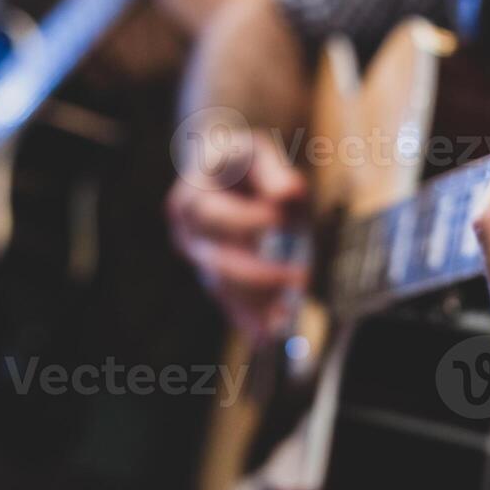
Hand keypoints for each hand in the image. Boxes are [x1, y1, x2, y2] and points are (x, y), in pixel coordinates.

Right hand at [168, 125, 309, 340]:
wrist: (227, 178)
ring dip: (258, 305)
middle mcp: (189, 235)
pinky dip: (252, 320)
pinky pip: (232, 304)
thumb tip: (289, 192)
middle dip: (258, 273)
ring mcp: (201, 262)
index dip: (244, 218)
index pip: (212, 214)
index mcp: (192, 198)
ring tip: (289, 317)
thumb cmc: (245, 163)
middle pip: (216, 261)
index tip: (280, 217)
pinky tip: (271, 336)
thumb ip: (273, 171)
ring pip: (225, 289)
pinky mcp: (217, 281)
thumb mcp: (258, 153)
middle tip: (300, 276)